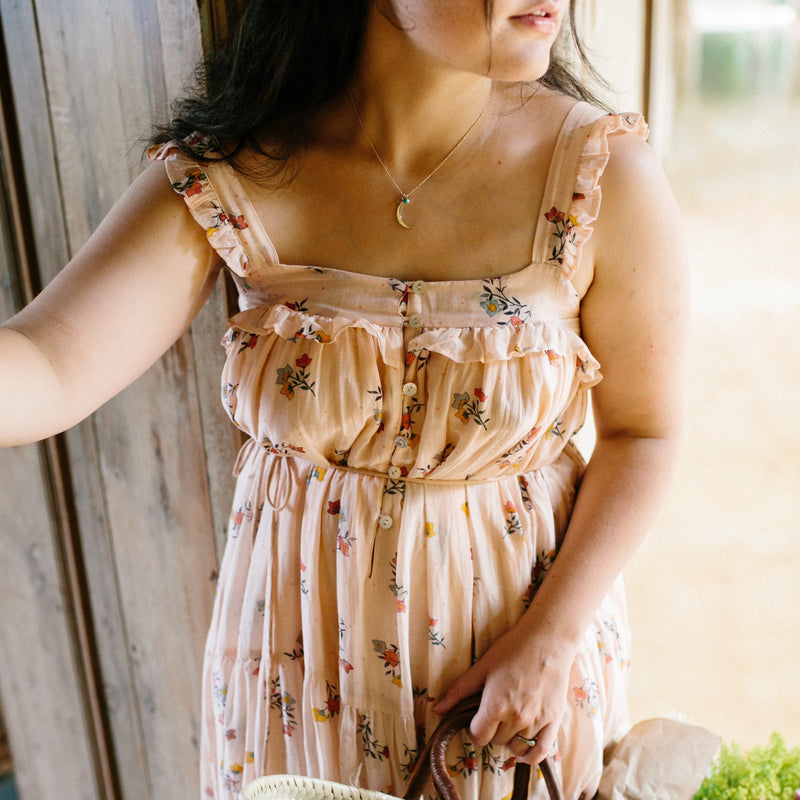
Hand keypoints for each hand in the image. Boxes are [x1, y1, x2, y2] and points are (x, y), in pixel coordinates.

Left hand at [433, 621, 575, 763]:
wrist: (547, 639)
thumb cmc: (512, 649)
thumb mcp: (482, 667)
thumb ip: (459, 691)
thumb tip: (438, 710)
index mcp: (495, 705)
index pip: (478, 737)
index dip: (474, 729)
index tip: (477, 718)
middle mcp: (516, 718)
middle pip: (497, 742)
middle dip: (492, 730)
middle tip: (496, 713)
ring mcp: (537, 721)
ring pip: (517, 748)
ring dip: (510, 739)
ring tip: (509, 723)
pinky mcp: (554, 721)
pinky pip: (541, 752)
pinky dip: (531, 756)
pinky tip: (524, 750)